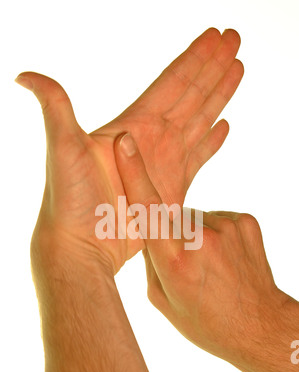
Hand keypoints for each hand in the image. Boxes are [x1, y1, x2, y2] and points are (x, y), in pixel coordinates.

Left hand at [16, 28, 242, 275]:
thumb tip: (24, 74)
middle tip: (235, 41)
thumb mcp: (62, 147)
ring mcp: (163, 163)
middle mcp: (151, 138)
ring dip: (219, 96)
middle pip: (190, 94)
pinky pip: (199, 158)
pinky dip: (212, 141)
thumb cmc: (69, 199)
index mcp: (133, 123)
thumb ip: (56, 107)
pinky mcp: (172, 188)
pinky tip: (224, 126)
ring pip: (199, 121)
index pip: (171, 82)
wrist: (81, 243)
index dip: (195, 58)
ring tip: (238, 70)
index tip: (216, 36)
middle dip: (214, 68)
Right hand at [115, 134, 298, 371]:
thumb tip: (149, 235)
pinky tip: (226, 259)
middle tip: (188, 265)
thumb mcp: (163, 300)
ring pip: (195, 217)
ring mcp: (226, 226)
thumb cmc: (207, 321)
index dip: (134, 173)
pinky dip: (216, 233)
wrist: (258, 325)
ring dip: (196, 235)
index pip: (147, 208)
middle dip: (171, 234)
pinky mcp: (245, 220)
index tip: (125, 143)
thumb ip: (150, 262)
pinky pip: (218, 218)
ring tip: (211, 265)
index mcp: (174, 259)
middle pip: (170, 216)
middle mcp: (200, 237)